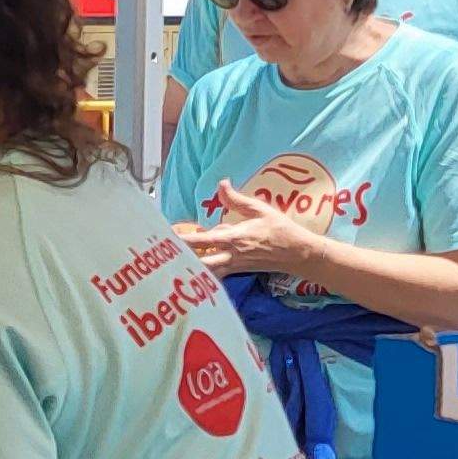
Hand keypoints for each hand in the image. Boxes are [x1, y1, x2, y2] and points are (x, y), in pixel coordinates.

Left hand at [177, 182, 318, 278]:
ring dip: (188, 269)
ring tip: (168, 265)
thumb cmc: (280, 229)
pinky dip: (201, 274)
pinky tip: (188, 272)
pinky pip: (215, 275)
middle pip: (198, 262)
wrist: (298, 254)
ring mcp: (233, 266)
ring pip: (205, 272)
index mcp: (234, 238)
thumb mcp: (260, 209)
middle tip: (159, 258)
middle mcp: (230, 255)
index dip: (183, 240)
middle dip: (179, 261)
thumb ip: (236, 199)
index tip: (165, 238)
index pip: (202, 240)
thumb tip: (221, 183)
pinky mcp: (236, 271)